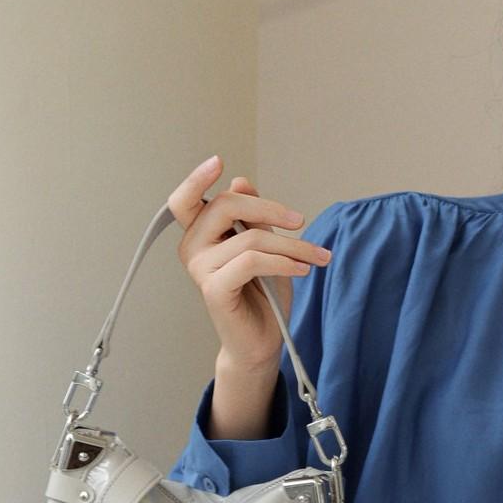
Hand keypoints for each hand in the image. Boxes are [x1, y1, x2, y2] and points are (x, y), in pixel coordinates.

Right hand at [167, 155, 333, 371]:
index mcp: (200, 233)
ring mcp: (199, 269)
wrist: (262, 341)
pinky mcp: (214, 289)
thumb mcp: (263, 245)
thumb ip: (252, 216)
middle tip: (301, 221)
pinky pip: (252, 260)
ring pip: (251, 237)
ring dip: (293, 245)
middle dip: (270, 209)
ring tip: (317, 257)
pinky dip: (284, 261)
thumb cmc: (262, 294)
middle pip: (225, 205)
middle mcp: (192, 248)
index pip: (184, 199)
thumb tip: (241, 182)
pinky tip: (304, 269)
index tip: (218, 161)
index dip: (195, 178)